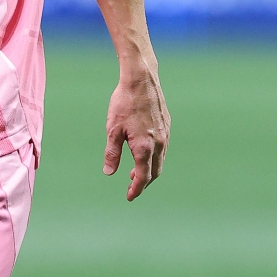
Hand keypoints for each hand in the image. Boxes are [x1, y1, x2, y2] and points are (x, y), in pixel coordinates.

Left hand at [104, 66, 169, 200]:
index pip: (143, 177)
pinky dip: (154, 157)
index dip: (136, 189)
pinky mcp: (167, 126)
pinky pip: (163, 149)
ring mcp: (165, 134)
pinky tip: (144, 153)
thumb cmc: (124, 103)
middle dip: (143, 182)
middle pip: (154, 172)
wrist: (142, 81)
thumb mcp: (113, 130)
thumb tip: (109, 172)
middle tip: (131, 187)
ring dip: (149, 170)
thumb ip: (112, 153)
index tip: (129, 196)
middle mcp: (159, 143)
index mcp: (145, 147)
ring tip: (135, 172)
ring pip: (160, 160)